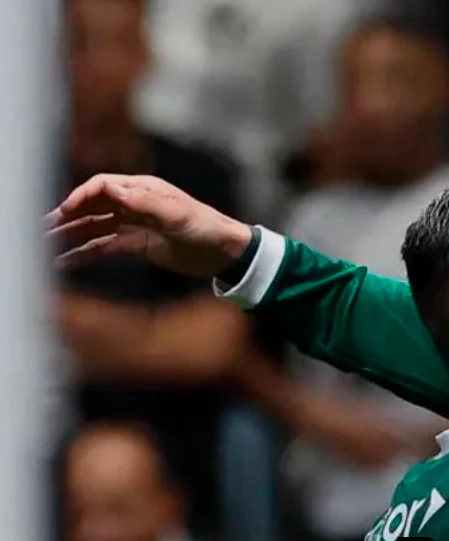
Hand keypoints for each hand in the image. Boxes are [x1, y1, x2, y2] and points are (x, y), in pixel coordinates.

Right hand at [44, 174, 251, 276]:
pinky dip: (85, 253)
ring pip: (94, 227)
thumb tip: (116, 192)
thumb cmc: (206, 227)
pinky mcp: (137, 245)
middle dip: (67, 216)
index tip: (65, 210)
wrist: (225, 253)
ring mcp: (134, 224)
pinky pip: (105, 247)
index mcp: (144, 190)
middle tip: (41, 228)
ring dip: (71, 235)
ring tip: (45, 245)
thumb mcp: (178, 215)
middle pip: (93, 206)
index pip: (103, 187)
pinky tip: (66, 261)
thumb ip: (146, 204)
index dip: (82, 196)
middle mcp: (135, 204)